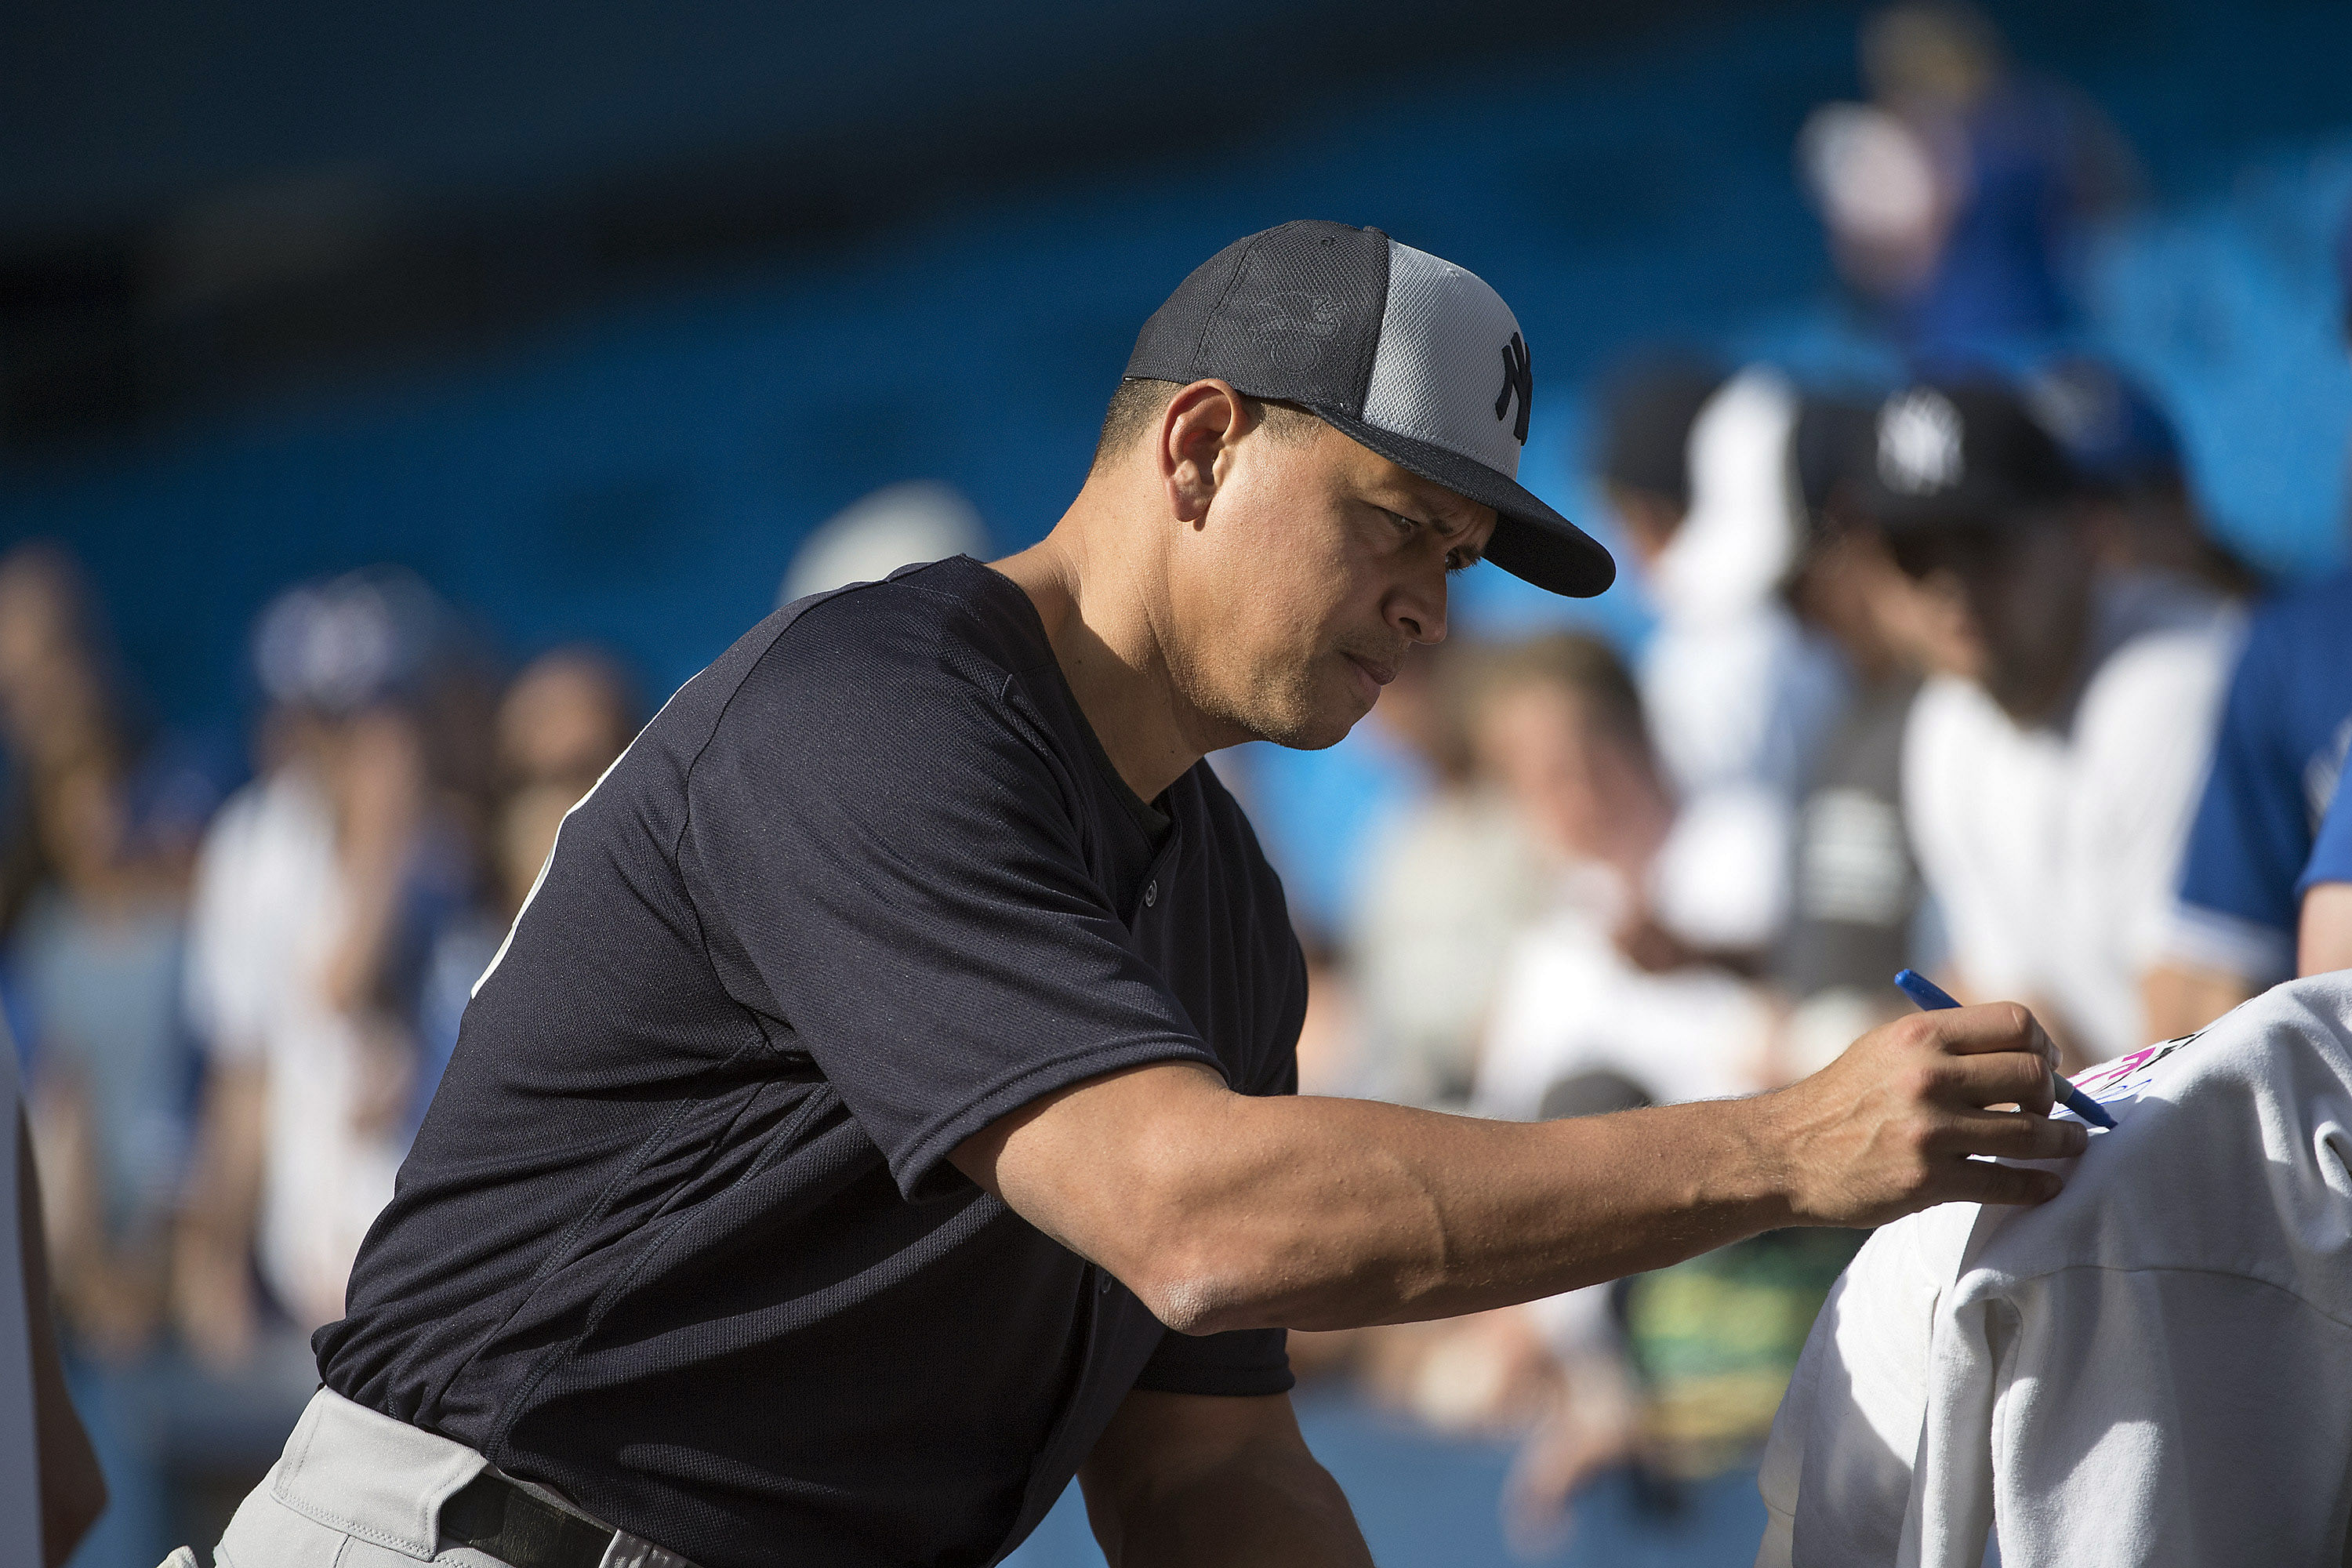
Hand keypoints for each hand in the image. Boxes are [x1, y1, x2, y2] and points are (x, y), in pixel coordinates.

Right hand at [1754, 1001, 2088, 1226]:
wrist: (1783, 1152)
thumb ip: (1944, 1047)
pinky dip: (2037, 1186)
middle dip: (2054, 1094)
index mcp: (1918, 1036)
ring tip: (2069, 1146)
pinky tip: (2044, 1185)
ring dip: (2063, 1142)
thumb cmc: (1840, 1100)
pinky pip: (2008, 1183)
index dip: (2041, 1043)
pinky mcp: (1928, 1180)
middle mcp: (1927, 1077)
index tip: (2045, 1063)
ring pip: (2032, 1132)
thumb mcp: (1883, 1050)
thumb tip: (2026, 1055)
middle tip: (2050, 1109)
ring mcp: (1929, 1130)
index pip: (2015, 1023)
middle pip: (2034, 1075)